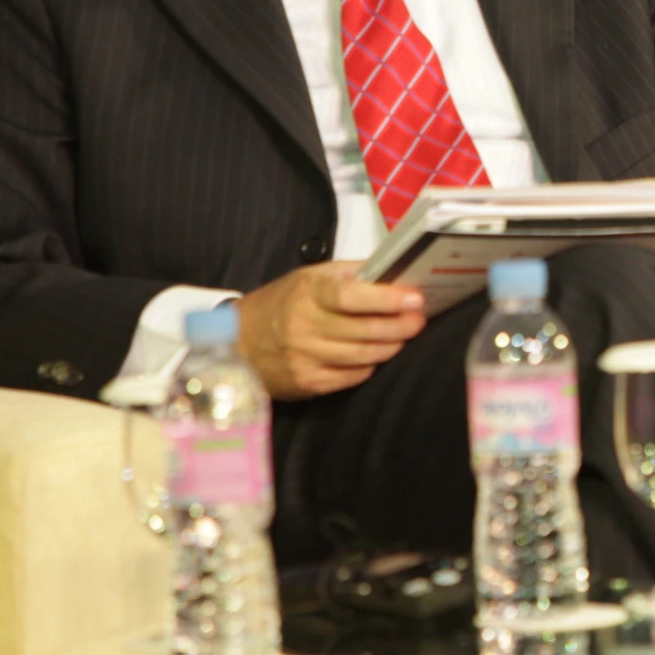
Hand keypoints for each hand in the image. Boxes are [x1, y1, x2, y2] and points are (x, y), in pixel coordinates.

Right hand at [235, 262, 427, 399]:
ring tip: (403, 337)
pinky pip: (352, 377)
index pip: (350, 296)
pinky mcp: (307, 382)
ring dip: (391, 347)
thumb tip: (393, 272)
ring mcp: (305, 357)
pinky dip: (370, 366)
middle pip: (364, 330)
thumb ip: (350, 274)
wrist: (236, 342)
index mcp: (307, 293)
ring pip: (363, 356)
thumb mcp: (309, 277)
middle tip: (419, 321)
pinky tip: (375, 355)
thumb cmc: (281, 303)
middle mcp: (304, 326)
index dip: (387, 299)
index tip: (415, 299)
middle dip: (400, 326)